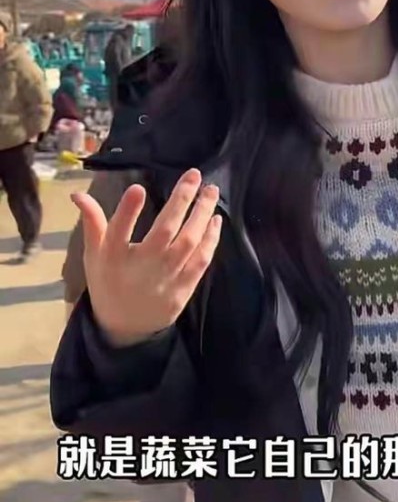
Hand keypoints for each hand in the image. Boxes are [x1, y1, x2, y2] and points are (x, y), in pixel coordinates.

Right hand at [71, 169, 221, 346]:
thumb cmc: (108, 282)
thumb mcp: (93, 254)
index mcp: (114, 258)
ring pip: (189, 242)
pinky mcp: (184, 288)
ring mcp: (166, 278)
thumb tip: (77, 194)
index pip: (118, 232)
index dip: (127, 211)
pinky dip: (210, 239)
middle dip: (181, 199)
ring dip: (202, 214)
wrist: (125, 327)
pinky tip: (215, 219)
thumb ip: (92, 222)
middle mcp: (142, 267)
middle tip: (194, 174)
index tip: (137, 188)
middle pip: (165, 230)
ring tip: (211, 189)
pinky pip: (201, 261)